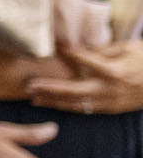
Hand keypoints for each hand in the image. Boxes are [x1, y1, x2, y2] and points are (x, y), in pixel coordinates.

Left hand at [26, 44, 142, 116]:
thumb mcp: (128, 48)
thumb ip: (103, 51)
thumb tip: (78, 50)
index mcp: (115, 72)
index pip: (86, 62)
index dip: (70, 55)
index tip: (55, 48)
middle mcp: (110, 90)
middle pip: (74, 91)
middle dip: (50, 89)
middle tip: (29, 86)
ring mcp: (111, 102)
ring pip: (77, 104)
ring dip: (54, 102)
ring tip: (33, 98)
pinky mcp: (112, 109)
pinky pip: (86, 109)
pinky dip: (68, 107)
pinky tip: (53, 104)